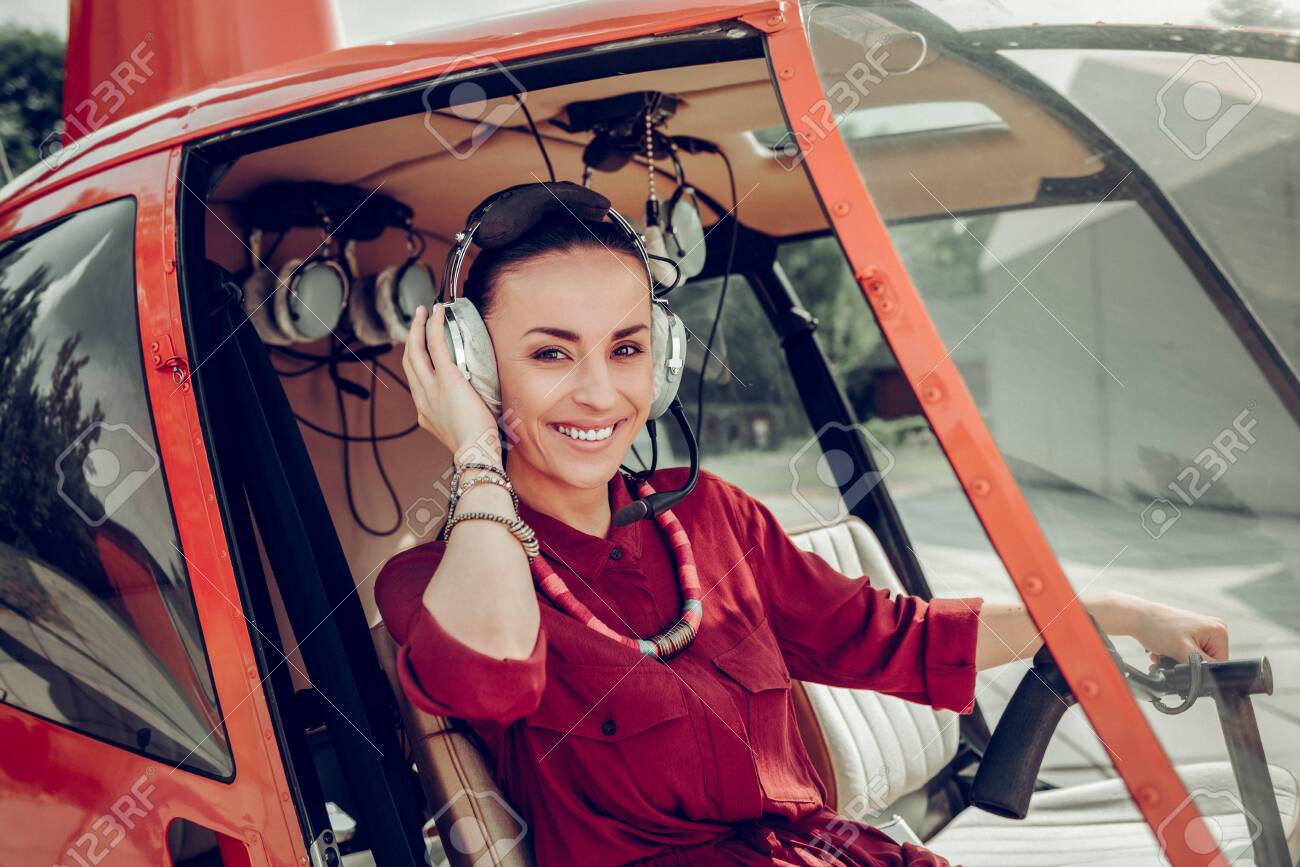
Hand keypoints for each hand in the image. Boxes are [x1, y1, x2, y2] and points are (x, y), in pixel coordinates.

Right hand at [402, 304, 500, 461]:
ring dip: (418, 327)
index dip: (415, 360)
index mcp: (425, 411)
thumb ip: (459, 416)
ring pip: (416, 350)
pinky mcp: (446, 378)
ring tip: (424, 311)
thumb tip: (473, 405)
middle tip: (417, 321)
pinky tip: (437, 313)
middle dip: (411, 337)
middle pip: (409, 361)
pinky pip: (435, 345)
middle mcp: (422, 397)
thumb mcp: (459, 430)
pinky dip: (434, 326)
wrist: (474, 452)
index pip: (414, 380)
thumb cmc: (476, 446)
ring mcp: (431, 387)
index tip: (420, 348)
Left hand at [1126, 596, 1229, 663]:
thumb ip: (1201, 667)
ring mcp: (1200, 629)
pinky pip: (1186, 651)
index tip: (1181, 663)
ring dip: (1176, 660)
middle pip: (1205, 661)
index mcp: (1219, 631)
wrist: (1136, 617)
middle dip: (1185, 664)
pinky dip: (1172, 654)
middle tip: (1168, 658)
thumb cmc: (1158, 628)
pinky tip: (1160, 651)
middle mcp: (1213, 628)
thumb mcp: (1184, 651)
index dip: (1200, 668)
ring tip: (1162, 654)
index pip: (1218, 663)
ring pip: (1193, 658)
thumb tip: (1212, 679)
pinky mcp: (1189, 632)